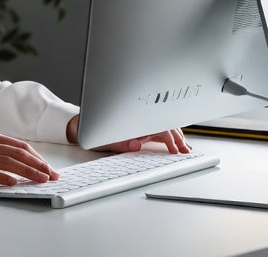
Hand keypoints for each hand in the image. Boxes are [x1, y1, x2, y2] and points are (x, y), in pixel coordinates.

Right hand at [0, 130, 58, 186]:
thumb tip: (21, 165)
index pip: (20, 146)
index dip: (37, 157)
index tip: (49, 168)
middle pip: (18, 153)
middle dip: (38, 165)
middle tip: (51, 175)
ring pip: (7, 162)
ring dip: (27, 171)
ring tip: (40, 180)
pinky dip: (4, 177)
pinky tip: (14, 182)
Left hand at [66, 115, 190, 153]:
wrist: (80, 124)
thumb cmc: (92, 130)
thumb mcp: (105, 140)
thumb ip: (122, 143)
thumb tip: (137, 145)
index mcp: (135, 119)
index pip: (160, 128)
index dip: (171, 139)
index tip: (177, 150)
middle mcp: (139, 117)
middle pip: (165, 125)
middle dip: (178, 137)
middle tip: (186, 150)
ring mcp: (139, 119)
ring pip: (163, 124)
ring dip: (175, 134)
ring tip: (184, 146)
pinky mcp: (137, 123)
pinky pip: (157, 126)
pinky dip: (168, 132)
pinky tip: (173, 139)